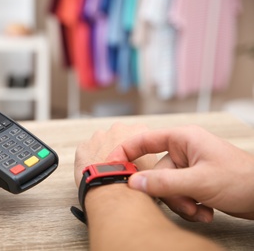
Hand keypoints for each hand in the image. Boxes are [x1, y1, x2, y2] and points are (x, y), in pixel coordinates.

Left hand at [74, 122, 156, 186]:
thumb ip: (154, 160)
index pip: (140, 135)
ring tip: (108, 171)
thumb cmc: (138, 181)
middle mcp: (118, 128)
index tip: (136, 161)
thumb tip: (154, 167)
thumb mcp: (156, 168)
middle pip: (119, 136)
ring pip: (101, 143)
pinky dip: (90, 160)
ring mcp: (98, 136)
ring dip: (104, 153)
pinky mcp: (83, 146)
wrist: (113, 191)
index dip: (138, 150)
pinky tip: (96, 172)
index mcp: (138, 130)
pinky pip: (87, 152)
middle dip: (119, 148)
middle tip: (122, 167)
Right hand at [107, 125, 253, 220]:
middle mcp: (183, 150)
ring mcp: (189, 167)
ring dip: (182, 203)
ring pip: (167, 188)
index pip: (143, 140)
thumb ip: (164, 182)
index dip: (124, 151)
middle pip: (157, 173)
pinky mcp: (194, 181)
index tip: (109, 165)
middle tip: (187, 204)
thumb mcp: (199, 181)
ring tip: (201, 209)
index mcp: (182, 139)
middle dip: (171, 194)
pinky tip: (205, 210)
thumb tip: (135, 183)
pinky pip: (178, 194)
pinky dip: (189, 206)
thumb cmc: (242, 178)